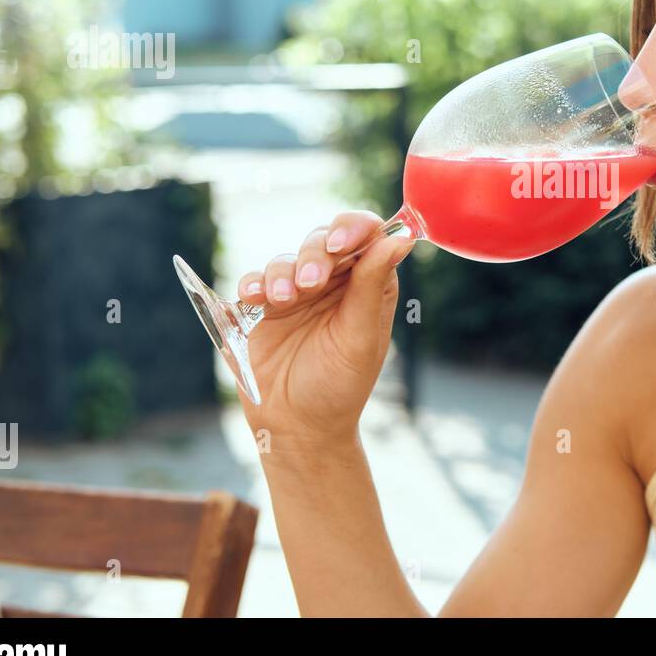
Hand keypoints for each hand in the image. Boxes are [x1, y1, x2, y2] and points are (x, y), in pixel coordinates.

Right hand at [231, 211, 415, 455]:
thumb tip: (402, 237)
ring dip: (283, 272)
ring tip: (282, 299)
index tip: (342, 244)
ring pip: (287, 258)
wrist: (298, 426)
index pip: (366, 236)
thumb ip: (374, 285)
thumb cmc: (340, 386)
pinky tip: (255, 297)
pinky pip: (255, 281)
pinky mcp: (263, 308)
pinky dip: (253, 283)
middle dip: (315, 255)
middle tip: (310, 283)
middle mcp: (334, 282)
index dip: (354, 229)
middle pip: (323, 241)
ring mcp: (297, 292)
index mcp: (368, 285)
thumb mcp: (361, 336)